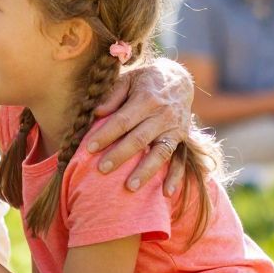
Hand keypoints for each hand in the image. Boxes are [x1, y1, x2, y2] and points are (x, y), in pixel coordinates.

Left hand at [86, 59, 195, 193]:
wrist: (179, 79)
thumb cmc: (146, 80)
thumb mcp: (129, 79)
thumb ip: (113, 95)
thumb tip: (97, 113)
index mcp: (147, 99)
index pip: (123, 120)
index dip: (106, 134)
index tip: (89, 148)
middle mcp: (163, 115)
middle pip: (139, 139)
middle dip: (120, 155)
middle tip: (102, 170)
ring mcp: (175, 129)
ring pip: (161, 153)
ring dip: (146, 171)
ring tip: (130, 187)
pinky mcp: (184, 139)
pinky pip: (182, 160)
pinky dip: (176, 177)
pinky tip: (166, 193)